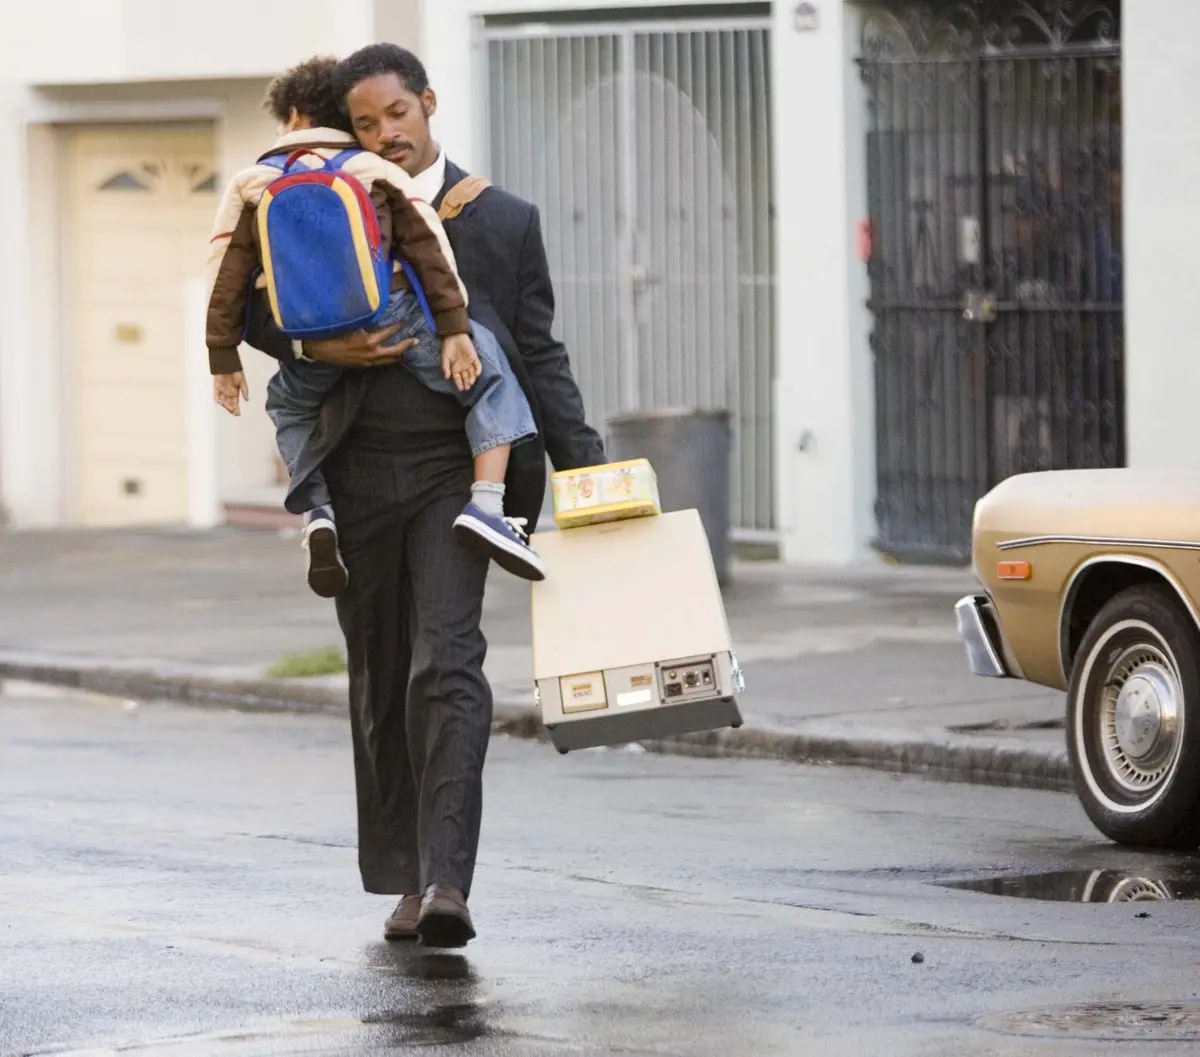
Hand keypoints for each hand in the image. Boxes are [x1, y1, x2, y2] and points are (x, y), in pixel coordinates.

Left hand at [213, 372, 248, 415]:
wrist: (227, 364)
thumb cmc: (236, 371)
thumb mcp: (242, 381)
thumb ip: (245, 390)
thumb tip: (247, 399)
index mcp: (235, 392)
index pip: (235, 403)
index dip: (236, 409)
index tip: (238, 413)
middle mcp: (228, 393)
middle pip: (229, 404)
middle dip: (231, 409)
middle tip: (234, 413)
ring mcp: (222, 390)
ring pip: (223, 401)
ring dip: (226, 406)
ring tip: (230, 408)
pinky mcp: (216, 387)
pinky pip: (216, 395)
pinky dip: (219, 399)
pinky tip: (222, 402)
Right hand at [303, 326, 419, 367]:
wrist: (318, 348)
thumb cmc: (333, 333)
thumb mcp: (351, 323)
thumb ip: (366, 321)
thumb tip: (377, 314)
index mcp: (369, 341)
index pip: (389, 332)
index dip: (398, 325)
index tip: (404, 320)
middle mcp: (371, 354)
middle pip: (395, 352)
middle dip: (406, 346)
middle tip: (415, 341)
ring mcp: (367, 362)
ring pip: (388, 361)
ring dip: (398, 356)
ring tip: (405, 353)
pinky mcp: (361, 366)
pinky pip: (378, 364)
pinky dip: (386, 360)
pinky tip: (388, 357)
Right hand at [442, 333, 481, 392]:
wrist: (454, 336)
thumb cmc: (448, 347)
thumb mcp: (445, 358)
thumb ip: (446, 367)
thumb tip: (447, 377)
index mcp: (455, 368)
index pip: (458, 378)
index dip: (459, 384)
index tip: (460, 389)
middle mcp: (463, 367)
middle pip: (466, 377)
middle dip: (466, 383)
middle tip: (467, 388)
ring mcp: (469, 362)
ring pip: (472, 373)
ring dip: (472, 378)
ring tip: (471, 382)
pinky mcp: (474, 357)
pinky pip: (478, 365)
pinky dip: (478, 369)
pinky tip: (477, 374)